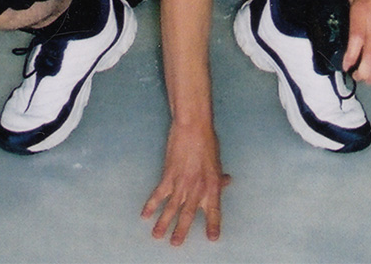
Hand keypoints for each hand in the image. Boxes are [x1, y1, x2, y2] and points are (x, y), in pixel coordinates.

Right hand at [141, 121, 230, 245]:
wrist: (193, 126)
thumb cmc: (208, 140)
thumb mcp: (217, 161)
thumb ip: (218, 176)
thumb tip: (226, 182)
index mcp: (213, 186)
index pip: (214, 211)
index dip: (213, 225)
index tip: (212, 238)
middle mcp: (198, 188)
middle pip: (189, 215)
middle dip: (181, 230)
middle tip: (175, 243)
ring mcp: (182, 183)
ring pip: (171, 208)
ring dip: (163, 223)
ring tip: (156, 236)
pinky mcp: (169, 175)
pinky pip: (159, 194)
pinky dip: (151, 205)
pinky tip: (145, 214)